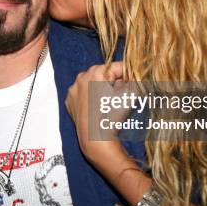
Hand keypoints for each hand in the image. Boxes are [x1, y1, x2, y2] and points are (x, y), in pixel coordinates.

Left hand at [66, 62, 135, 177]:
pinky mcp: (70, 102)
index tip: (135, 83)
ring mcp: (73, 90)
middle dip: (114, 82)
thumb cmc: (113, 115)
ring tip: (110, 102)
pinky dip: (91, 98)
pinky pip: (84, 95)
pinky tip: (98, 108)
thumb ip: (135, 81)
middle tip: (122, 95)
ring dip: (102, 89)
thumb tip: (137, 76)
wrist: (95, 137)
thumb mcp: (130, 94)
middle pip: (104, 75)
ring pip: (93, 85)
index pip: (118, 67)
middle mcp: (81, 77)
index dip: (129, 75)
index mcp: (95, 71)